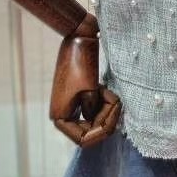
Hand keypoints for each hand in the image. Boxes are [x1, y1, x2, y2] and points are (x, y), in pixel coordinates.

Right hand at [49, 19, 121, 147]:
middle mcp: (64, 116)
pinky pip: (95, 110)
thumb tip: (98, 124)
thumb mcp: (90, 89)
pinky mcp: (79, 98)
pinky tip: (105, 90)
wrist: (78, 36)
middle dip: (108, 118)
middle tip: (116, 99)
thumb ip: (94, 110)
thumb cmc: (82, 61)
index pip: (84, 139)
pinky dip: (104, 104)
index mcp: (61, 117)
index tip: (115, 109)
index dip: (103, 130)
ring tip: (110, 91)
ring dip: (107, 109)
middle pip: (92, 131)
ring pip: (95, 121)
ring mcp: (72, 107)